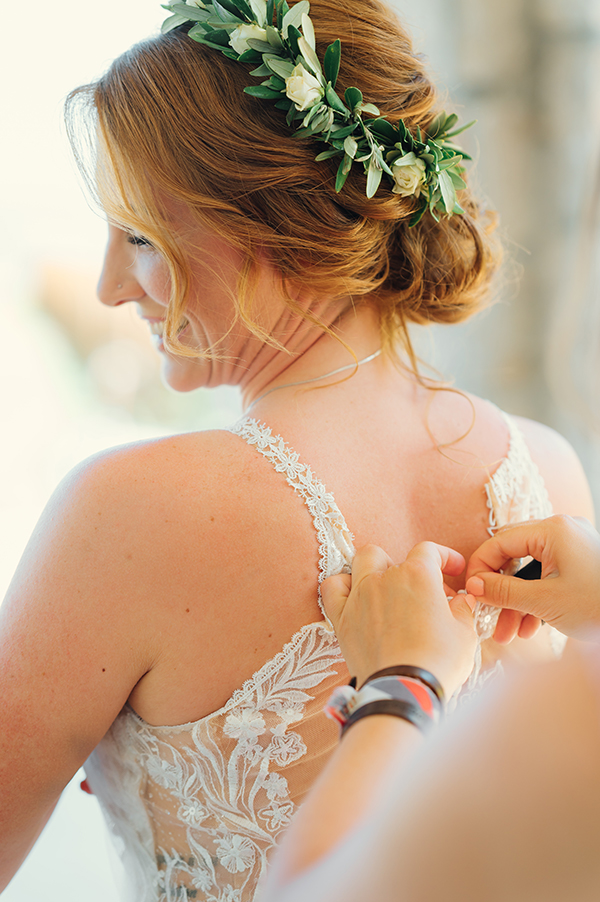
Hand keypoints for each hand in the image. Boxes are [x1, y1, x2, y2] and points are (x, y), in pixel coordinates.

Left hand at [321, 543, 477, 697]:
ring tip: (388, 587)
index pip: (430, 551)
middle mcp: (385, 578)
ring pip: (362, 561)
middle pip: (396, 557)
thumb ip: (463, 610)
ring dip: (376, 568)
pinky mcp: (342, 617)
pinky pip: (333, 587)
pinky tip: (354, 596)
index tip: (453, 569)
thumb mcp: (464, 634)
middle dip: (412, 570)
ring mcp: (360, 595)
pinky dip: (342, 586)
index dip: (444, 557)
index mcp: (418, 575)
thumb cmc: (437, 662)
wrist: (404, 690)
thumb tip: (462, 601)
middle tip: (425, 593)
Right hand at [465, 515, 599, 640]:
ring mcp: (574, 545)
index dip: (480, 568)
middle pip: (514, 557)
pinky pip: (548, 575)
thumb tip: (473, 586)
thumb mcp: (544, 601)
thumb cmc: (598, 606)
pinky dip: (536, 599)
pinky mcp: (582, 562)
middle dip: (500, 591)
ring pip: (531, 570)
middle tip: (487, 617)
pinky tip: (530, 628)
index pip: (500, 542)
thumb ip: (503, 591)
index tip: (470, 593)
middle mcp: (562, 531)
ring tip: (508, 633)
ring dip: (516, 602)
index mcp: (552, 530)